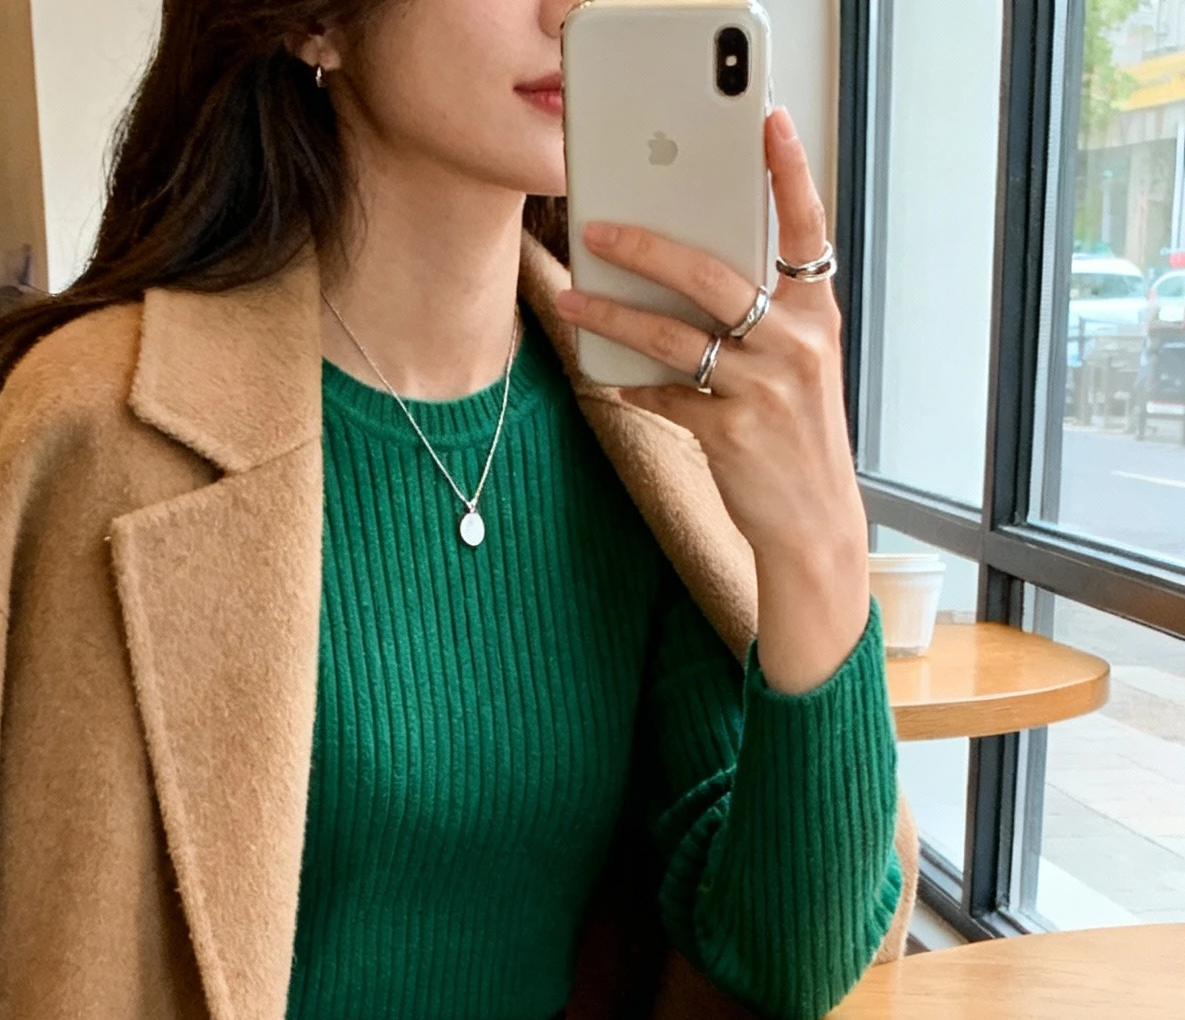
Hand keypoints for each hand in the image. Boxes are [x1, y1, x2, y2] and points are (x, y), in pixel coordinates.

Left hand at [557, 108, 869, 693]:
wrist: (813, 526)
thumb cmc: (797, 437)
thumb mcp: (800, 368)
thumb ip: (763, 318)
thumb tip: (687, 274)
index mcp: (817, 316)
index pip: (806, 229)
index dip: (789, 172)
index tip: (767, 122)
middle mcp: (795, 345)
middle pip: (712, 275)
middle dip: (648, 246)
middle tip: (600, 228)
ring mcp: (765, 390)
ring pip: (674, 335)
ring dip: (614, 317)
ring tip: (574, 303)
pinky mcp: (730, 434)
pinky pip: (666, 395)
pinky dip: (635, 386)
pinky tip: (613, 378)